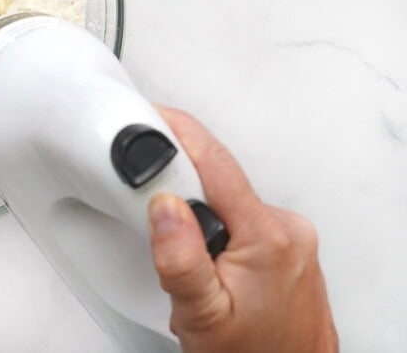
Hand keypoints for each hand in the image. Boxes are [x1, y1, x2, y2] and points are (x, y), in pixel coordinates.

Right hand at [148, 107, 337, 351]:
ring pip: (226, 198)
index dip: (175, 132)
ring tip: (186, 259)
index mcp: (268, 236)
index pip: (214, 160)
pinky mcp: (288, 245)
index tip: (142, 117)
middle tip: (153, 220)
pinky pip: (239, 216)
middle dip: (178, 191)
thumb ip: (180, 259)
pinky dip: (216, 228)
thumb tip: (163, 206)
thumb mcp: (202, 315)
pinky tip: (209, 262)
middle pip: (216, 177)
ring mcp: (290, 236)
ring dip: (197, 215)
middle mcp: (286, 228)